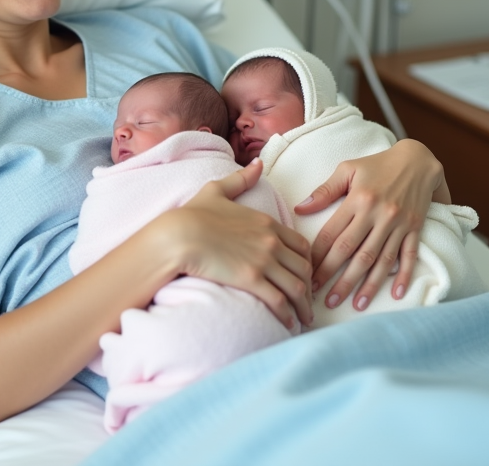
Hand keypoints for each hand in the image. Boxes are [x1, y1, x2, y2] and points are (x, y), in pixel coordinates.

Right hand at [165, 159, 313, 327]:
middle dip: (310, 288)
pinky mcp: (252, 280)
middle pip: (305, 268)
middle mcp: (271, 242)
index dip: (308, 262)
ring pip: (297, 288)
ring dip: (303, 307)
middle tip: (308, 302)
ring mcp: (263, 262)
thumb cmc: (193, 214)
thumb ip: (241, 179)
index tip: (305, 275)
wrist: (177, 235)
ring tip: (303, 320)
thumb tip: (258, 164)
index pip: (302, 245)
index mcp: (267, 222)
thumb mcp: (217, 190)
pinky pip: (280, 301)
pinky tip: (288, 325)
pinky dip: (288, 315)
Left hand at [295, 139, 447, 310]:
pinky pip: (409, 255)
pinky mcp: (415, 228)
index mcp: (357, 200)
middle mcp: (378, 214)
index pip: (333, 235)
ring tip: (355, 305)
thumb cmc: (377, 164)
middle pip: (354, 252)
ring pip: (380, 259)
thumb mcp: (348, 169)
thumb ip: (324, 191)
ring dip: (367, 284)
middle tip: (324, 300)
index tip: (307, 276)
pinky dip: (403, 275)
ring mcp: (398, 223)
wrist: (417, 160)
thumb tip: (300, 208)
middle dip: (338, 279)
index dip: (319, 258)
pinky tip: (395, 294)